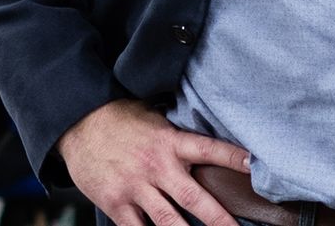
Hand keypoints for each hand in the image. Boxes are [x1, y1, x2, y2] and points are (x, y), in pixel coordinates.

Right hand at [57, 99, 249, 225]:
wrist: (81, 123)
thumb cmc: (123, 119)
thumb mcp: (156, 119)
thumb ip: (177, 138)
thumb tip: (205, 153)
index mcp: (170, 141)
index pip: (208, 149)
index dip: (231, 157)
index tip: (253, 165)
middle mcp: (156, 166)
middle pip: (194, 198)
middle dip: (218, 219)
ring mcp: (136, 188)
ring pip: (168, 222)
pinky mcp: (117, 204)